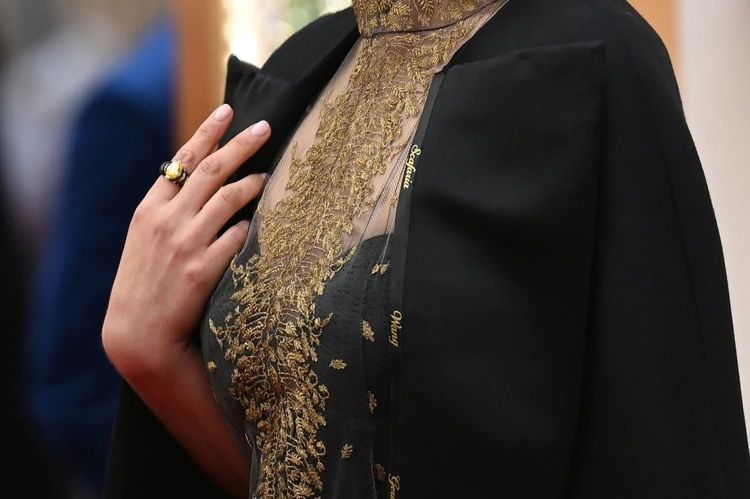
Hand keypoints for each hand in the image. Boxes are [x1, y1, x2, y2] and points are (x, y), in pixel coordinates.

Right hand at [103, 104, 270, 379]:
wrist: (139, 336)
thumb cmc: (145, 286)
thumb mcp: (144, 241)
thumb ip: (168, 210)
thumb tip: (198, 182)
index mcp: (150, 209)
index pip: (183, 159)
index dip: (208, 132)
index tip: (228, 111)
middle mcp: (167, 220)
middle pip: (211, 169)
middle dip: (241, 144)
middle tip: (266, 128)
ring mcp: (186, 244)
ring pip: (229, 198)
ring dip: (253, 182)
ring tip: (270, 176)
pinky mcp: (204, 270)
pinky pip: (237, 237)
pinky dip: (250, 226)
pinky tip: (262, 224)